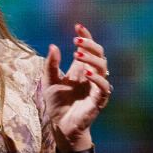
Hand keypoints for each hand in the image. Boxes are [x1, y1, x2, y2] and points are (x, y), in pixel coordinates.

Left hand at [43, 23, 111, 152]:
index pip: (89, 48)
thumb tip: (53, 46)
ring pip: (103, 67)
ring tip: (78, 55)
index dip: (86, 36)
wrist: (61, 125)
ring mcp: (96, 87)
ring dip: (92, 59)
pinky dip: (97, 78)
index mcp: (81, 68)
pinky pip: (104, 86)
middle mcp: (91, 75)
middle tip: (76, 42)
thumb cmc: (57, 103)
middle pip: (99, 53)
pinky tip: (87, 73)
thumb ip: (51, 65)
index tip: (77, 26)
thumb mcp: (49, 81)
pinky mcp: (99, 100)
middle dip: (90, 45)